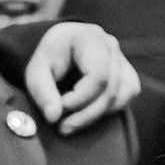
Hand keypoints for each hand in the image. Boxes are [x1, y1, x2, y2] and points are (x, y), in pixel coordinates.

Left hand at [24, 22, 138, 133]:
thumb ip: (42, 91)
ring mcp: (122, 59)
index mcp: (89, 36)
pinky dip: (107, 111)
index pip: (98, 74)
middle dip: (85, 114)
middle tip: (63, 128)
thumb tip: (53, 116)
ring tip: (70, 123)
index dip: (80, 98)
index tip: (60, 108)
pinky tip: (86, 112)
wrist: (62, 50)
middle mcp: (110, 45)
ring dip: (94, 116)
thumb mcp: (36, 71)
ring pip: (119, 96)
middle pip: (109, 89)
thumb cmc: (49, 59)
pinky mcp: (128, 74)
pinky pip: (125, 98)